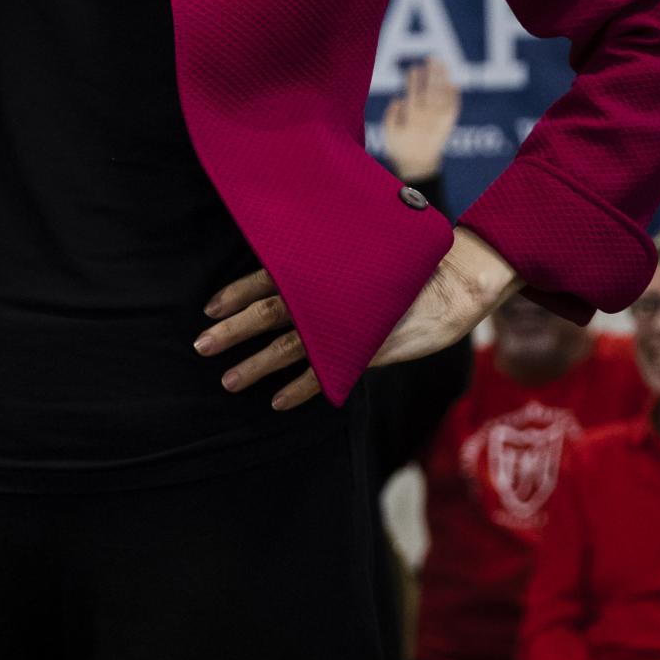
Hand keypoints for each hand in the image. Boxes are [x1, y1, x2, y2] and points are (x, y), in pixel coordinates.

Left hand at [197, 229, 515, 410]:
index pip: (271, 276)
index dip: (238, 292)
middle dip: (233, 331)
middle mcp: (331, 293)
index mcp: (327, 266)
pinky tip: (278, 402)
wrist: (458, 281)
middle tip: (200, 346)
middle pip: (270, 312)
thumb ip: (331, 266)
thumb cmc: (410, 265)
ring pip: (291, 346)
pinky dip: (301, 388)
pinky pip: (326, 374)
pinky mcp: (367, 350)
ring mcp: (348, 324)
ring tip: (230, 381)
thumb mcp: (364, 257)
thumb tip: (299, 267)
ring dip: (258, 365)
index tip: (209, 307)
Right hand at [380, 58, 461, 180]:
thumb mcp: (388, 134)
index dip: (414, 80)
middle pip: (431, 90)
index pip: (414, 94)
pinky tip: (453, 83)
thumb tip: (398, 98)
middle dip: (432, 73)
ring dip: (444, 78)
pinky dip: (455, 95)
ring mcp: (440, 121)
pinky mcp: (449, 124)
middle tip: (432, 58)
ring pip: (444, 95)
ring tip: (443, 64)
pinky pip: (454, 107)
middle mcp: (428, 118)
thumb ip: (392, 115)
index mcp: (412, 119)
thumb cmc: (400, 148)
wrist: (420, 166)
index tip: (415, 67)